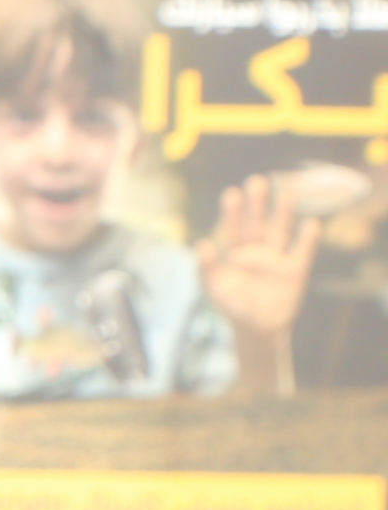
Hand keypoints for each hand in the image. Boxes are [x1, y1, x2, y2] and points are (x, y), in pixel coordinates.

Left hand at [199, 171, 322, 350]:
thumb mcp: (216, 286)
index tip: (231, 193)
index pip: (234, 228)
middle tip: (256, 181)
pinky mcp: (297, 269)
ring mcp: (279, 257)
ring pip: (282, 230)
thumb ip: (207, 266)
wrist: (256, 328)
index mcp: (238, 251)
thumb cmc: (233, 304)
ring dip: (285, 213)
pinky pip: (303, 251)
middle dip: (257, 204)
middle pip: (258, 223)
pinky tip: (310, 224)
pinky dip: (307, 238)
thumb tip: (200, 243)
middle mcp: (259, 249)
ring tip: (287, 194)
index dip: (232, 212)